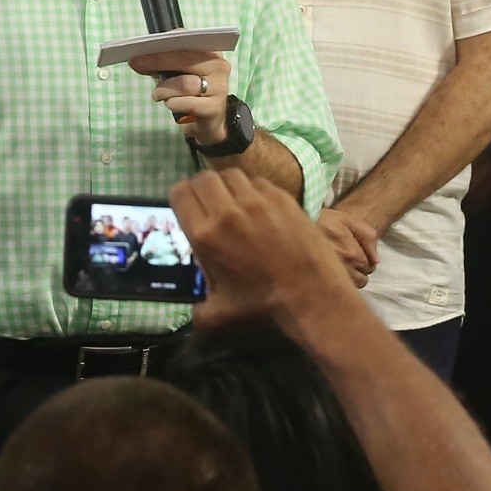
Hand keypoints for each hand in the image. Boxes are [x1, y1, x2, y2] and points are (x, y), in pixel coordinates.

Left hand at [129, 46, 233, 146]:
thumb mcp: (177, 74)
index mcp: (211, 52)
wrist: (208, 120)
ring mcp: (219, 87)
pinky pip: (187, 103)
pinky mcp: (214, 107)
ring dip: (164, 89)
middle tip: (137, 65)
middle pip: (184, 59)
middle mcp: (219, 66)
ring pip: (184, 84)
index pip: (187, 41)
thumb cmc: (190, 92)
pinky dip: (173, 103)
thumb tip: (138, 61)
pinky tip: (170, 104)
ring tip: (157, 94)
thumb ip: (161, 65)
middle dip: (157, 61)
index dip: (164, 44)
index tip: (143, 47)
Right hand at [173, 166, 356, 331]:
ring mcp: (256, 200)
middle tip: (210, 203)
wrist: (310, 291)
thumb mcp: (222, 315)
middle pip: (204, 179)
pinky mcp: (280, 196)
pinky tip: (260, 207)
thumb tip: (195, 313)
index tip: (188, 206)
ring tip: (235, 202)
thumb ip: (200, 313)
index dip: (181, 197)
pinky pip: (258, 181)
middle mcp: (227, 212)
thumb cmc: (263, 304)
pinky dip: (254, 190)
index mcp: (206, 235)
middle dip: (202, 189)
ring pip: (231, 175)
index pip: (180, 194)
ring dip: (228, 186)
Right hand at [317, 207, 379, 285]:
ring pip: (350, 288)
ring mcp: (332, 277)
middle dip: (359, 272)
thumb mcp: (345, 219)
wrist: (292, 226)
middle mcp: (345, 268)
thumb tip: (376, 260)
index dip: (364, 260)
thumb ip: (366, 235)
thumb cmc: (320, 220)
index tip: (355, 255)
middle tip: (348, 262)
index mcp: (353, 253)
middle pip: (362, 280)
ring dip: (349, 280)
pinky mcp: (320, 282)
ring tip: (339, 269)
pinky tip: (329, 274)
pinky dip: (336, 284)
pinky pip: (336, 289)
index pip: (369, 266)